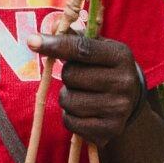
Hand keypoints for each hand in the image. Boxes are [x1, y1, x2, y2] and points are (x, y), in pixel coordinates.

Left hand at [27, 33, 141, 147]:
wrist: (131, 101)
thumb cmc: (105, 67)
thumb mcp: (98, 47)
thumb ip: (74, 37)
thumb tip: (46, 32)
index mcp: (121, 55)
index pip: (82, 48)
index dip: (55, 44)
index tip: (32, 41)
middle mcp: (124, 81)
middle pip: (71, 75)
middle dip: (67, 75)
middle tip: (79, 77)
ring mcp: (118, 108)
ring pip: (68, 100)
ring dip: (67, 96)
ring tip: (82, 94)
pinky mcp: (110, 130)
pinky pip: (71, 122)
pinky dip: (70, 116)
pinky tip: (83, 111)